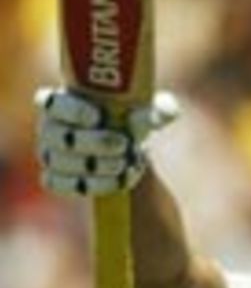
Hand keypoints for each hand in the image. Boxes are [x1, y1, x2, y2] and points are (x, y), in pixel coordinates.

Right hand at [35, 87, 179, 195]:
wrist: (130, 149)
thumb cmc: (133, 119)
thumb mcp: (150, 111)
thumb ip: (159, 109)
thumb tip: (163, 114)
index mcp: (62, 101)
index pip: (50, 102)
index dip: (71, 110)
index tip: (97, 116)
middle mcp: (49, 127)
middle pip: (59, 137)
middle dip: (94, 143)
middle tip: (123, 144)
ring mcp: (49, 154)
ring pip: (63, 163)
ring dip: (99, 166)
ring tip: (127, 164)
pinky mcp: (55, 178)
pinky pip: (64, 185)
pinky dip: (95, 185)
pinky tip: (120, 179)